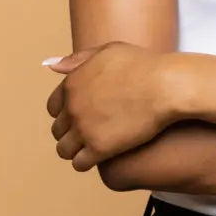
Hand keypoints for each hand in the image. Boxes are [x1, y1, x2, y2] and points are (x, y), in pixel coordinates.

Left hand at [45, 41, 174, 171]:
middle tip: (92, 131)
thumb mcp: (109, 51)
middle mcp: (73, 106)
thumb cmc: (143, 65)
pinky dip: (87, 161)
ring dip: (76, 149)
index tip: (84, 114)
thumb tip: (49, 65)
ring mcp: (84, 128)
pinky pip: (79, 163)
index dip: (68, 112)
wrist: (166, 85)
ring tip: (94, 146)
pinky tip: (102, 154)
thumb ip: (78, 59)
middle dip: (72, 131)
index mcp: (72, 83)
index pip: (53, 107)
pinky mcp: (98, 148)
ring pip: (64, 149)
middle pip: (58, 129)